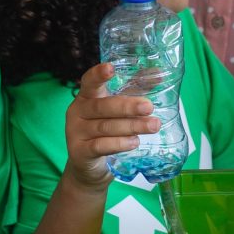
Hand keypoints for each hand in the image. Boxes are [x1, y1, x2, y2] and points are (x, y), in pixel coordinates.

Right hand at [63, 63, 156, 189]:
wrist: (87, 165)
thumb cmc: (105, 130)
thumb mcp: (117, 109)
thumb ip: (134, 91)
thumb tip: (158, 74)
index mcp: (86, 97)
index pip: (89, 82)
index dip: (98, 75)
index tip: (111, 68)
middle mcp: (77, 112)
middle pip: (102, 107)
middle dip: (127, 107)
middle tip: (149, 107)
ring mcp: (75, 133)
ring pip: (104, 127)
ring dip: (130, 126)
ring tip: (151, 126)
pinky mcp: (79, 153)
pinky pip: (100, 146)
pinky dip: (118, 144)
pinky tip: (134, 142)